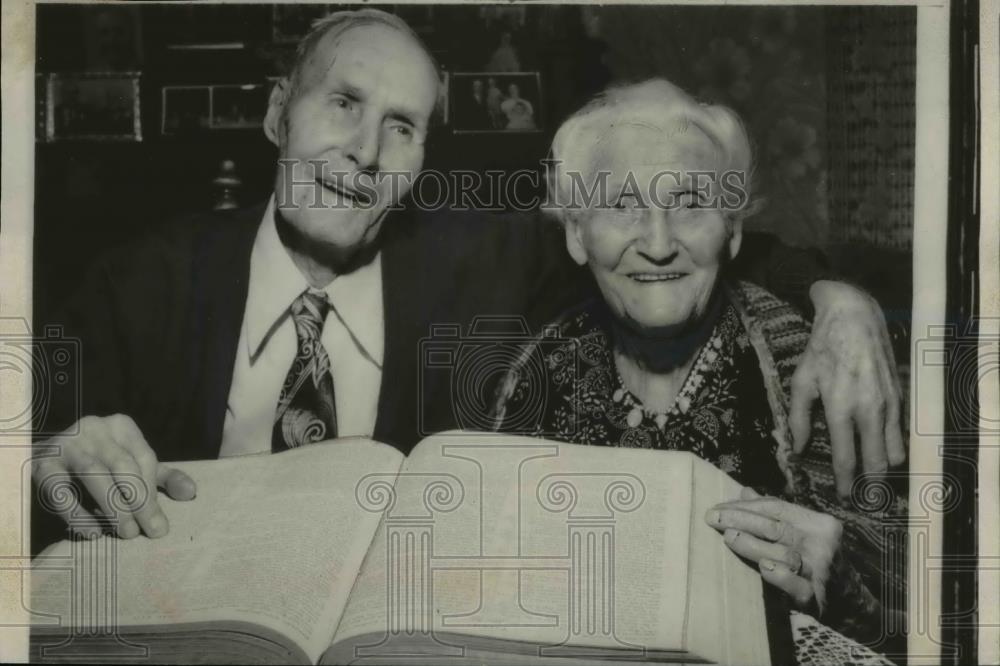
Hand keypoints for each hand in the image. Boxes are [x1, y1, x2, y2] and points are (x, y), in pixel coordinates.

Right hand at [32, 414, 195, 538]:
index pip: (143, 457)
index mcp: (121, 426)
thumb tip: (191, 493)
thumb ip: (163, 479)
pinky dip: (77, 513)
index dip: (152, 492)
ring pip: (93, 473)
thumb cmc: (101, 465)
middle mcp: (94, 428)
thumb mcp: (133, 467)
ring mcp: (66, 443)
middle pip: (122, 464)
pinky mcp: (41, 465)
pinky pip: (60, 490)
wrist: (45, 461)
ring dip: (112, 506)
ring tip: (126, 533)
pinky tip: (92, 532)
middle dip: (139, 501)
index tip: (159, 523)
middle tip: (148, 531)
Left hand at [706, 487, 842, 611]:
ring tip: (728, 537)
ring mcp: (819, 570)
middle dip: (741, 520)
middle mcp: (822, 544)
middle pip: (776, 526)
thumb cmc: (812, 558)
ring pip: (782, 553)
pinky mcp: (815, 597)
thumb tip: (744, 491)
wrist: (846, 600)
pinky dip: (779, 576)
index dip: (745, 506)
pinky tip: (763, 567)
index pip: (776, 507)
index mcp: (818, 522)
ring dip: (752, 544)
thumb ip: (774, 513)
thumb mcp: (800, 531)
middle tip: (712, 518)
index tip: (717, 507)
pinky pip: (796, 585)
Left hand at [791, 280, 904, 495]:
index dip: (845, 483)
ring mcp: (889, 403)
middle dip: (870, 485)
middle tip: (862, 498)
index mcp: (841, 408)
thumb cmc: (822, 349)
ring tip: (873, 478)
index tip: (843, 497)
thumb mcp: (801, 381)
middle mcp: (869, 409)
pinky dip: (893, 446)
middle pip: (877, 463)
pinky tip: (881, 450)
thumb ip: (799, 418)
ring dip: (885, 468)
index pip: (845, 458)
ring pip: (895, 451)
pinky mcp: (900, 396)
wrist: (854, 316)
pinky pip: (901, 432)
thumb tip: (798, 448)